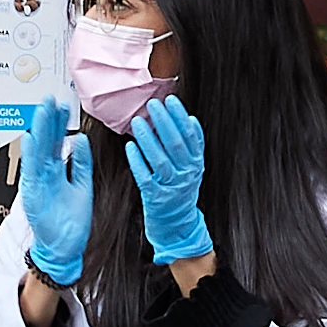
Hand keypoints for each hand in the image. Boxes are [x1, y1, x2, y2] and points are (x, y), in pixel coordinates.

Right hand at [17, 100, 92, 286]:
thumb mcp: (82, 184)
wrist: (65, 247)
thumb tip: (80, 138)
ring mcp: (38, 183)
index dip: (60, 123)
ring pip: (39, 151)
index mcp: (57, 171)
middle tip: (50, 98)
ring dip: (40, 130)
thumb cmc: (71, 219)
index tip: (64, 105)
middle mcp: (45, 174)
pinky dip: (31, 153)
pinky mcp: (33, 194)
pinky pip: (32, 170)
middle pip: (46, 141)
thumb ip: (80, 162)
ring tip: (42, 110)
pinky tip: (32, 137)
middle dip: (48, 119)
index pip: (57, 141)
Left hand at [126, 99, 213, 264]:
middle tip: (153, 105)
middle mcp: (186, 174)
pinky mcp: (155, 197)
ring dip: (149, 139)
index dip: (180, 117)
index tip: (171, 101)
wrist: (177, 225)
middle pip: (176, 144)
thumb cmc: (180, 193)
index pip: (191, 136)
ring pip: (160, 159)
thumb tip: (189, 119)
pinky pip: (145, 176)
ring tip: (138, 122)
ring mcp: (171, 186)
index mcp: (196, 164)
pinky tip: (130, 147)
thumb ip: (192, 146)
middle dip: (164, 122)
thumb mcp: (192, 168)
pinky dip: (137, 160)